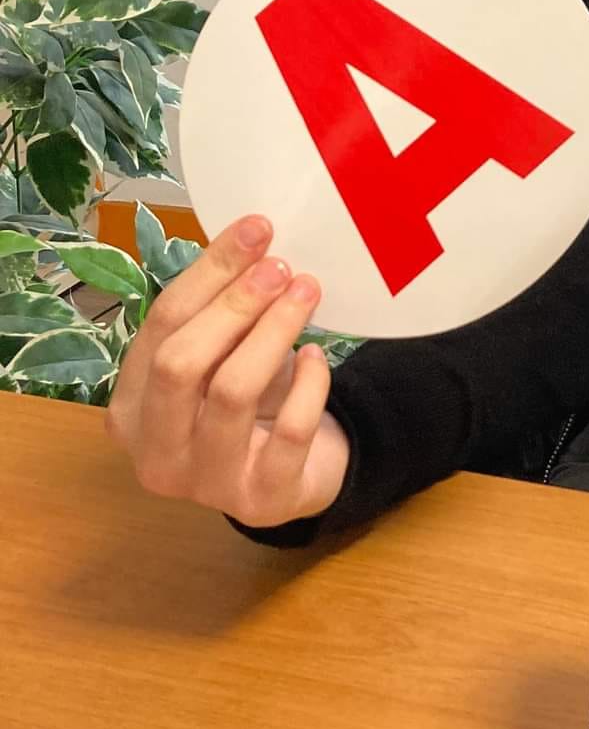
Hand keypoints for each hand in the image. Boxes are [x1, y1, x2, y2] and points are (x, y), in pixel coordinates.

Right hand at [106, 214, 350, 528]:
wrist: (293, 478)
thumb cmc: (248, 406)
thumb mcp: (221, 358)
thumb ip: (220, 312)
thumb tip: (253, 239)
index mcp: (130, 410)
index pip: (160, 326)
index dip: (209, 272)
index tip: (256, 229)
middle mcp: (154, 452)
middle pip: (181, 363)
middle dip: (235, 305)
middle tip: (281, 267)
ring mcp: (204, 485)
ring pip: (232, 393)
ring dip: (274, 332)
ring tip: (306, 293)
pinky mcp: (262, 499)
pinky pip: (290, 430)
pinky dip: (309, 384)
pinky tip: (317, 356)